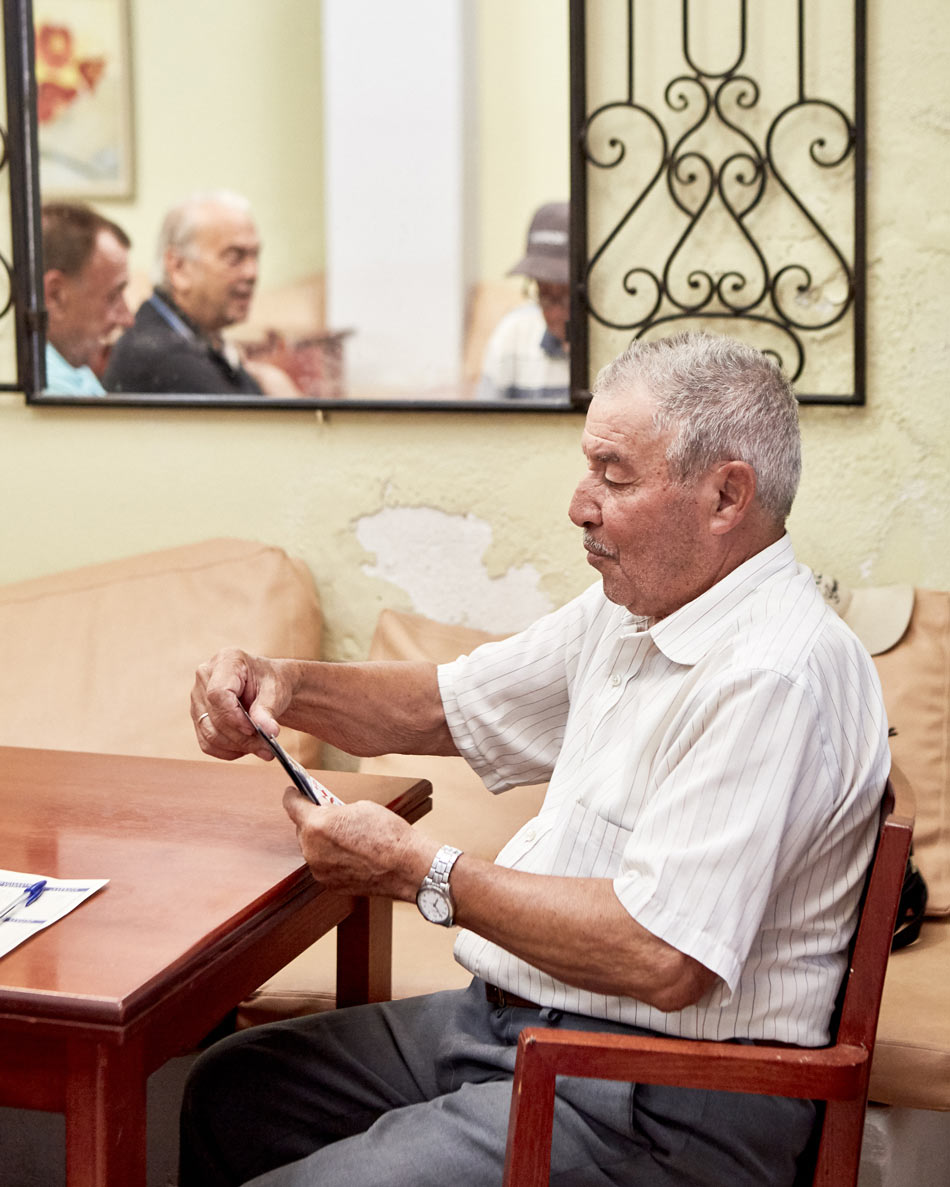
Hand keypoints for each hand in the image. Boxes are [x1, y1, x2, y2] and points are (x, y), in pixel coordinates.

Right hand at [191, 647, 293, 760]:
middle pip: (214, 716)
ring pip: (209, 733)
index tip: (254, 729)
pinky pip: (207, 742)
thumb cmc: (271, 682)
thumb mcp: (276, 691)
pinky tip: (246, 747)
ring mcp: (198, 697)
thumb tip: (268, 731)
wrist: (267, 687)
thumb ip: (269, 710)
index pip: (218, 693)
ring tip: (261, 748)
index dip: (233, 716)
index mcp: (226, 660)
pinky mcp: (198, 717)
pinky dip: (228, 750)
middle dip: (241, 736)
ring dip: (236, 746)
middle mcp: (205, 677)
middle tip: (266, 747)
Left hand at [282, 789, 434, 899]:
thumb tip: (327, 813)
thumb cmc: (388, 834)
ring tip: (341, 834)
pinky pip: (324, 865)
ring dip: (322, 840)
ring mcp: (320, 870)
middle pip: (303, 829)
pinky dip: (331, 857)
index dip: (292, 796)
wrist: (407, 866)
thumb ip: (335, 810)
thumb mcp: (359, 808)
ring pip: (313, 849)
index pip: (292, 806)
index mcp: (317, 825)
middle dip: (313, 820)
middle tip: (326, 813)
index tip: (292, 792)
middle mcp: (312, 850)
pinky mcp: (330, 884)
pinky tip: (348, 852)